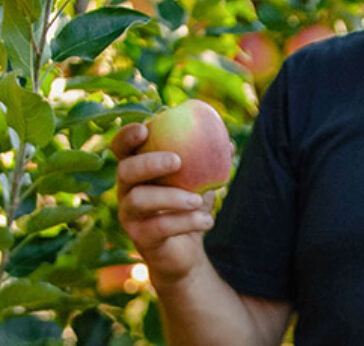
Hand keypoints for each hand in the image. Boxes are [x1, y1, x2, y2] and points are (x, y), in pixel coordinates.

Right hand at [111, 122, 215, 288]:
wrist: (188, 250)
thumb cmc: (191, 205)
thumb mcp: (202, 180)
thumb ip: (211, 159)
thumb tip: (228, 143)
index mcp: (139, 169)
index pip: (122, 148)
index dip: (127, 136)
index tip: (145, 128)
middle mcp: (127, 190)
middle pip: (125, 170)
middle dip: (149, 162)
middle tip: (177, 160)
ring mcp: (130, 215)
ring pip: (138, 200)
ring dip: (171, 196)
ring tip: (199, 199)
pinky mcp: (141, 238)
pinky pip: (158, 227)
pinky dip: (186, 222)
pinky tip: (208, 221)